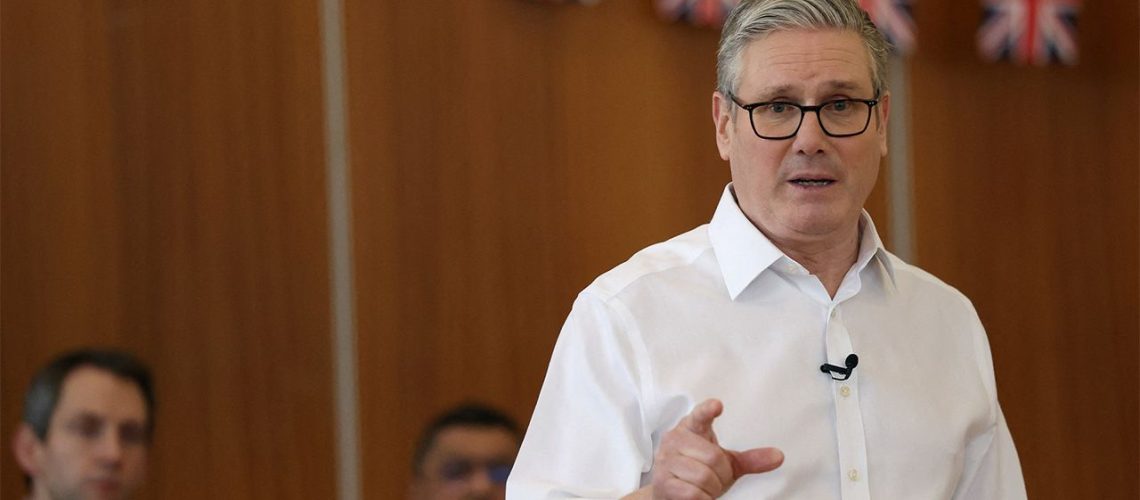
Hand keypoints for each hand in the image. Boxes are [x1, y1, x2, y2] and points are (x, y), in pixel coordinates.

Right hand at [650, 399, 782, 498]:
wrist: (669, 493)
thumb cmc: (698, 473)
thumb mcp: (726, 463)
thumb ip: (750, 459)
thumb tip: (779, 456)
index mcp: (692, 428)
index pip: (700, 416)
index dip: (707, 410)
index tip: (717, 405)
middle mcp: (675, 439)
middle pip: (713, 458)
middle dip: (720, 476)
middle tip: (714, 480)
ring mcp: (666, 460)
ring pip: (704, 477)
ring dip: (711, 490)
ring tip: (703, 488)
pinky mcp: (662, 481)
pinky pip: (693, 493)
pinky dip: (703, 499)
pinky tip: (697, 496)